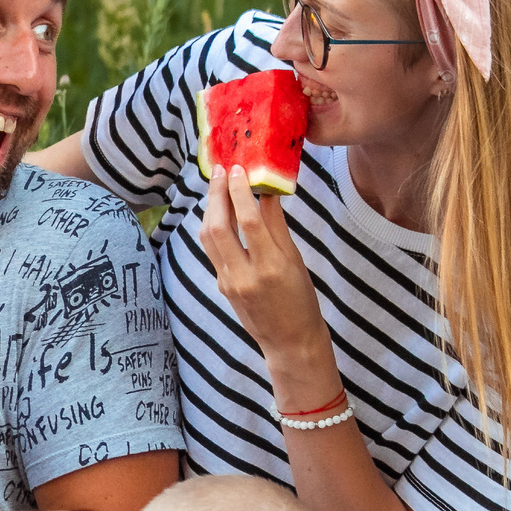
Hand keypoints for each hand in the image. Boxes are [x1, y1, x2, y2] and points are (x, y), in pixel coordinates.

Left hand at [201, 167, 340, 407]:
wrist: (289, 342)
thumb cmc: (301, 300)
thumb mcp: (296, 261)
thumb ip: (277, 226)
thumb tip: (266, 191)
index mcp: (270, 266)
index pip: (247, 220)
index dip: (239, 191)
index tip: (237, 169)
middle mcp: (245, 275)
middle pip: (218, 226)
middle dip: (215, 194)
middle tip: (220, 170)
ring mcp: (229, 282)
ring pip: (208, 238)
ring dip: (210, 208)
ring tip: (217, 185)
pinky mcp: (221, 286)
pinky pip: (212, 251)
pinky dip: (213, 226)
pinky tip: (220, 212)